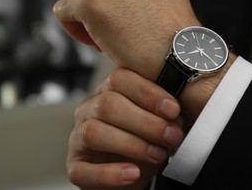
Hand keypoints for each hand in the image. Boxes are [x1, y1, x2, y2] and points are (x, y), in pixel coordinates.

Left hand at [54, 0, 199, 80]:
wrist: (181, 58)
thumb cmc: (171, 34)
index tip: (117, 16)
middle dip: (92, 5)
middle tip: (112, 30)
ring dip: (83, 18)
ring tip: (107, 37)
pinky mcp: (90, 1)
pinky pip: (62, 12)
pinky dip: (73, 29)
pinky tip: (97, 42)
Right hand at [67, 68, 183, 188]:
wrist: (130, 173)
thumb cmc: (142, 143)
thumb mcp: (154, 124)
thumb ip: (162, 115)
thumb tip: (176, 116)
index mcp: (107, 92)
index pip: (119, 78)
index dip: (147, 92)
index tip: (173, 109)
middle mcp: (88, 110)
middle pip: (108, 103)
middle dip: (145, 121)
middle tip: (172, 136)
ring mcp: (78, 138)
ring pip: (94, 132)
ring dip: (131, 144)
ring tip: (157, 154)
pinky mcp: (75, 166)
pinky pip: (84, 169)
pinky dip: (109, 173)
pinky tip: (132, 173)